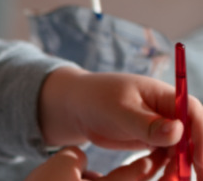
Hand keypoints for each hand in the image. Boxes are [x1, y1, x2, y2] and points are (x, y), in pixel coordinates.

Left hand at [38, 67, 202, 179]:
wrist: (77, 106)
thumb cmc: (96, 99)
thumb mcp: (119, 110)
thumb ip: (147, 123)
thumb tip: (179, 131)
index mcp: (162, 95)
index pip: (192, 112)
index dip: (202, 136)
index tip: (200, 161)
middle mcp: (166, 110)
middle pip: (194, 134)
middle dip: (198, 158)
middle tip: (198, 180)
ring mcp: (161, 126)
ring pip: (184, 151)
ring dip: (184, 168)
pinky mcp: (153, 140)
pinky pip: (170, 159)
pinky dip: (171, 170)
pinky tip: (165, 180)